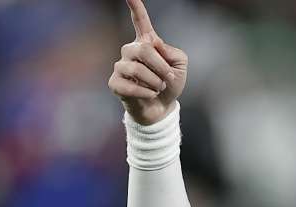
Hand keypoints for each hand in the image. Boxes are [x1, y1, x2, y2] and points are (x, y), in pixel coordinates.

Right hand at [108, 0, 187, 124]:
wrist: (162, 108)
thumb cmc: (169, 85)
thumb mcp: (180, 66)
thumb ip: (172, 52)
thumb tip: (154, 45)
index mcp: (146, 42)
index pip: (140, 20)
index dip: (135, 6)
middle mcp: (130, 50)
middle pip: (143, 49)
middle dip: (161, 67)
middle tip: (168, 79)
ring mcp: (120, 66)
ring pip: (136, 69)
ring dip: (155, 82)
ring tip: (158, 88)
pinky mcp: (114, 82)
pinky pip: (130, 85)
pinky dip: (146, 93)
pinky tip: (148, 95)